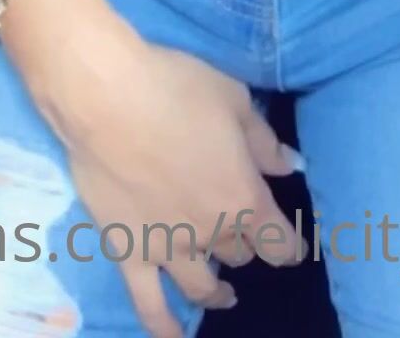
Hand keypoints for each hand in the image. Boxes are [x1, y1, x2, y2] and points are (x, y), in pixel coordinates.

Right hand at [44, 27, 307, 337]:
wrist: (107, 96)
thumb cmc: (175, 87)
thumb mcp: (234, 99)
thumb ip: (263, 141)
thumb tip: (288, 167)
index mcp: (244, 197)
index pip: (278, 239)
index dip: (289, 245)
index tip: (292, 246)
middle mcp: (212, 233)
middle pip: (239, 254)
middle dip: (244, 244)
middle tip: (237, 231)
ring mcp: (169, 249)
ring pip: (201, 286)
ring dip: (217, 290)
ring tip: (223, 291)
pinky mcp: (129, 253)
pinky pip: (149, 304)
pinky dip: (163, 328)